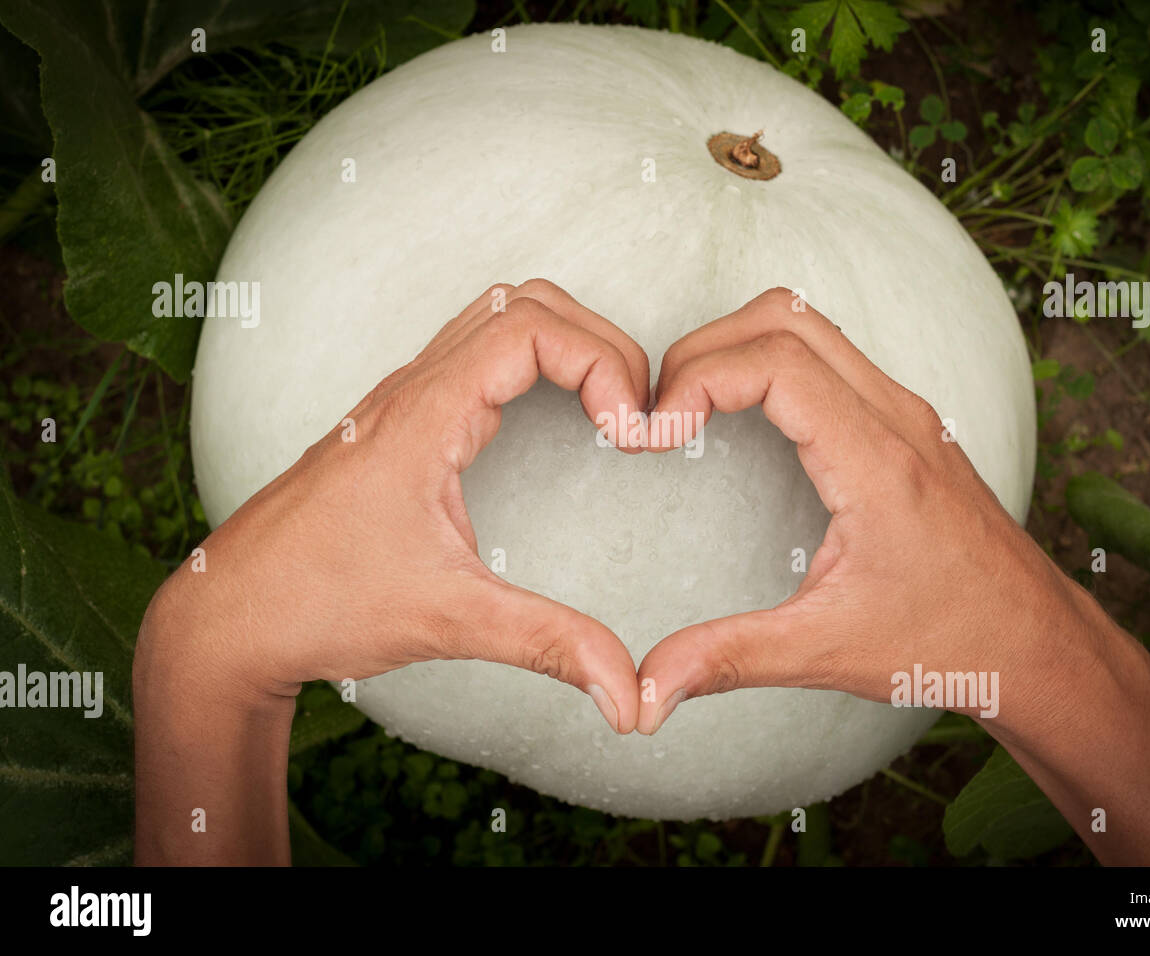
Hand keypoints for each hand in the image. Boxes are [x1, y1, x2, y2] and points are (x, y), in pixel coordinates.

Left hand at [139, 279, 649, 732]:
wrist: (227, 614)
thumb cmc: (317, 604)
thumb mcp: (449, 621)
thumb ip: (549, 645)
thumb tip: (629, 697)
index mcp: (424, 414)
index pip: (531, 327)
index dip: (603, 362)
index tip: (631, 433)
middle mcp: (413, 389)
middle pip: (526, 302)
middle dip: (601, 343)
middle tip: (634, 417)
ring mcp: (405, 399)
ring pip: (500, 316)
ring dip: (568, 344)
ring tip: (610, 411)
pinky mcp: (404, 421)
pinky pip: (479, 352)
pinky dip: (536, 363)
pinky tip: (558, 418)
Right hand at [633, 288, 1149, 865]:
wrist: (1037, 642)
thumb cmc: (950, 641)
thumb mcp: (828, 651)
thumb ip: (730, 658)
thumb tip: (647, 690)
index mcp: (876, 462)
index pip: (775, 363)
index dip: (696, 379)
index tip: (652, 434)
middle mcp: (896, 418)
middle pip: (783, 317)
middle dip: (702, 350)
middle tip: (658, 414)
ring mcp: (905, 412)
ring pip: (807, 325)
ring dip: (736, 348)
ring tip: (688, 411)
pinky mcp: (904, 423)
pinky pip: (828, 355)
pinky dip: (769, 363)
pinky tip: (740, 421)